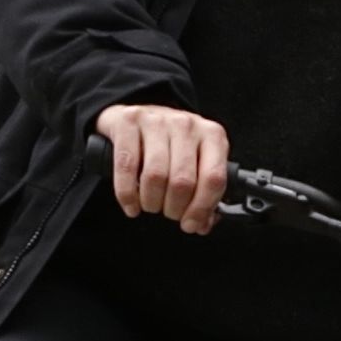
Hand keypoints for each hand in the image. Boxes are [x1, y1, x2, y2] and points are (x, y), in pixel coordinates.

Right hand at [94, 103, 230, 231]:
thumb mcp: (196, 163)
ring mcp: (156, 120)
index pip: (214, 178)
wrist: (140, 116)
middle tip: (169, 213)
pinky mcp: (128, 122)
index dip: (201, 208)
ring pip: (155, 176)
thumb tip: (202, 224)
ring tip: (151, 205)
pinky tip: (131, 205)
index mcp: (212, 135)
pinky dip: (127, 194)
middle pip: (183, 181)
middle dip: (174, 208)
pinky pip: (127, 166)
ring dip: (151, 202)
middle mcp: (186, 124)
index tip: (191, 224)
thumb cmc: (171, 145)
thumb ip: (203, 193)